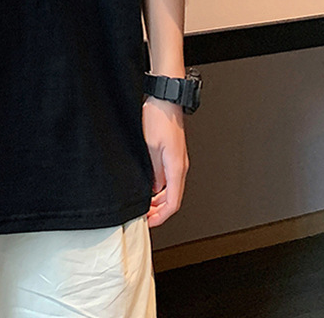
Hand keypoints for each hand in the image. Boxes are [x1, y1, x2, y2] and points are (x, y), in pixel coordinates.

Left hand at [142, 96, 188, 226]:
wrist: (164, 99)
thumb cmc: (159, 118)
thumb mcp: (149, 147)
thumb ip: (152, 171)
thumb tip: (152, 189)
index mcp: (176, 168)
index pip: (173, 203)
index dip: (161, 217)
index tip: (149, 223)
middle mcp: (180, 166)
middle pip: (173, 198)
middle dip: (158, 211)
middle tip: (143, 216)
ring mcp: (176, 160)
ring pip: (170, 188)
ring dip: (158, 199)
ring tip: (143, 205)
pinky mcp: (171, 153)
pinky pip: (167, 177)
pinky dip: (158, 187)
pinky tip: (147, 186)